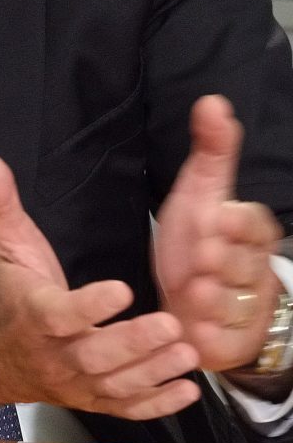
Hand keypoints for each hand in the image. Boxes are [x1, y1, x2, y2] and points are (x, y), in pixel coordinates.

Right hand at [0, 146, 200, 421]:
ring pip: (115, 385)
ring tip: (186, 351)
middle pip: (94, 356)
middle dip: (134, 343)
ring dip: (153, 371)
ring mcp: (77, 383)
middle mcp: (56, 354)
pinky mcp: (94, 399)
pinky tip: (187, 388)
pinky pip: (125, 409)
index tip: (121, 288)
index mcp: (36, 313)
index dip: (90, 306)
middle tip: (171, 324)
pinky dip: (157, 404)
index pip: (62, 315)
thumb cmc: (8, 288)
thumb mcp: (3, 239)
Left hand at [154, 94, 281, 371]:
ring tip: (196, 292)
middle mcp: (254, 270)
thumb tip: (213, 101)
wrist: (188, 294)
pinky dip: (210, 337)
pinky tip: (192, 330)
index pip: (255, 224)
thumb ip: (211, 150)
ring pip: (237, 306)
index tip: (217, 215)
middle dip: (225, 261)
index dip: (238, 222)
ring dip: (217, 301)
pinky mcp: (232, 340)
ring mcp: (246, 309)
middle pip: (245, 265)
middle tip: (204, 256)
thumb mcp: (199, 190)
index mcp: (249, 230)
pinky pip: (225, 341)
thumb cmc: (198, 236)